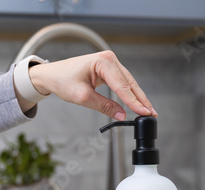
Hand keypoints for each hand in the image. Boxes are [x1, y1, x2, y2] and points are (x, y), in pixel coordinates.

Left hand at [28, 51, 156, 120]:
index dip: (134, 101)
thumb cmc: (63, 81)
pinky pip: (123, 83)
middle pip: (130, 83)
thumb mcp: (82, 97)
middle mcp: (109, 59)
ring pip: (129, 83)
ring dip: (138, 98)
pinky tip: (137, 104)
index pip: (122, 85)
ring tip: (148, 111)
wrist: (52, 75)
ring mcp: (110, 63)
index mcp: (103, 62)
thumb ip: (103, 106)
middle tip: (152, 114)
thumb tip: (121, 115)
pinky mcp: (109, 70)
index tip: (144, 112)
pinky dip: (130, 94)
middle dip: (141, 100)